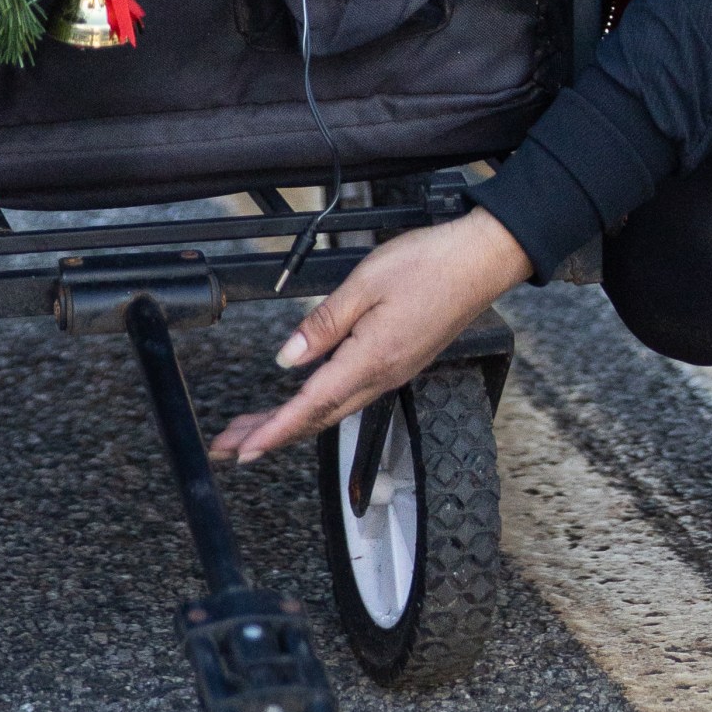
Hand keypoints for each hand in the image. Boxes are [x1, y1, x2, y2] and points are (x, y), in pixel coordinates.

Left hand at [208, 210, 531, 465]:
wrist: (482, 262)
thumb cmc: (429, 264)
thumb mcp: (365, 282)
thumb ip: (323, 323)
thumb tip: (287, 359)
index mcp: (370, 359)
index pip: (311, 406)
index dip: (273, 430)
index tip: (242, 450)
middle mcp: (382, 377)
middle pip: (317, 418)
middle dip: (270, 435)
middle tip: (229, 446)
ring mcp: (393, 373)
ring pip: (332, 409)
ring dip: (291, 422)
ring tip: (254, 427)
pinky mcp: (401, 362)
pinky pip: (351, 395)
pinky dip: (317, 406)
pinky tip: (305, 400)